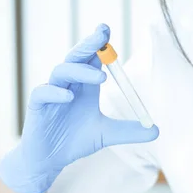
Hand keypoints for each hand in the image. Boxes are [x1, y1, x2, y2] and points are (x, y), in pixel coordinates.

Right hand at [0, 24, 158, 192]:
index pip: (92, 59)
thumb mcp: (107, 135)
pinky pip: (42, 93)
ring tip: (101, 77)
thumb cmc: (75, 141)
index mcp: (85, 87)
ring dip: (81, 71)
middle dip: (89, 45)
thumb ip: (129, 131)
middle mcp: (68, 85)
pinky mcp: (37, 106)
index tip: (109, 32)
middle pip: (76, 57)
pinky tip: (69, 97)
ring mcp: (51, 93)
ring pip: (62, 71)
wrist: (50, 160)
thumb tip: (156, 130)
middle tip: (103, 35)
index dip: (100, 45)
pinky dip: (55, 92)